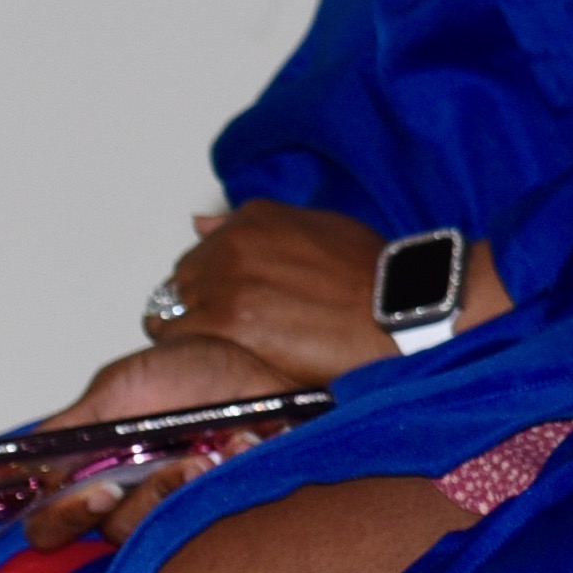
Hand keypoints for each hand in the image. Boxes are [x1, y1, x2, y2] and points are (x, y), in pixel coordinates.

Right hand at [17, 336, 315, 547]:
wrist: (251, 361)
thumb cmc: (184, 373)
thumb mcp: (121, 385)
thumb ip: (72, 426)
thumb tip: (25, 460)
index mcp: (92, 473)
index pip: (52, 523)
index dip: (64, 519)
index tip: (101, 493)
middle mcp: (131, 497)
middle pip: (113, 532)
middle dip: (147, 501)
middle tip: (177, 467)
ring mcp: (178, 504)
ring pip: (166, 529)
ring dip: (192, 486)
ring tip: (215, 450)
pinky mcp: (227, 502)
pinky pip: (226, 512)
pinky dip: (237, 473)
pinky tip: (248, 442)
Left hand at [145, 201, 388, 378]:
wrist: (399, 312)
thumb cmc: (372, 275)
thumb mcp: (320, 229)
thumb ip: (257, 225)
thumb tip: (199, 223)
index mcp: (254, 218)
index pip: (201, 252)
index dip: (214, 282)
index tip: (235, 302)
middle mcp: (233, 242)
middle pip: (182, 280)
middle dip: (198, 304)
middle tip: (236, 329)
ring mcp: (227, 281)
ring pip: (173, 308)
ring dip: (193, 327)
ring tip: (232, 344)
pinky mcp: (228, 320)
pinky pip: (179, 334)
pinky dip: (193, 346)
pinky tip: (225, 354)